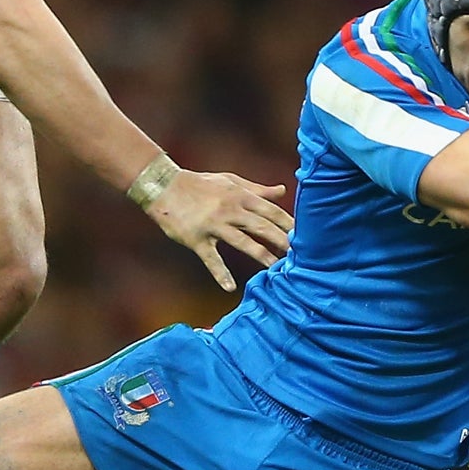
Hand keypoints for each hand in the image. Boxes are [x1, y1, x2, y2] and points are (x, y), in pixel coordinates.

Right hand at [143, 169, 294, 291]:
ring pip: (242, 242)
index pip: (271, 211)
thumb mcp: (230, 181)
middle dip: (282, 240)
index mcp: (240, 196)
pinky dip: (220, 273)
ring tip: (276, 268)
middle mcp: (230, 210)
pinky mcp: (196, 239)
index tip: (305, 235)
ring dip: (261, 255)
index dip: (288, 224)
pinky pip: (210, 258)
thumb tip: (282, 191)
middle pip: (262, 227)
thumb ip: (257, 189)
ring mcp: (213, 225)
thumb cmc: (200, 184)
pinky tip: (230, 288)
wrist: (163, 186)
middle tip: (300, 255)